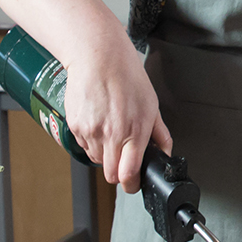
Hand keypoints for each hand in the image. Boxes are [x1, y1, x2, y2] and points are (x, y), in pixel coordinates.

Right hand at [61, 35, 171, 192]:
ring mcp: (91, 132)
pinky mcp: (75, 126)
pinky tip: (98, 122)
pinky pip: (83, 145)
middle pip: (111, 175)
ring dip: (105, 155)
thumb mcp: (151, 104)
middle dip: (118, 172)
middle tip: (123, 158)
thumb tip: (166, 151)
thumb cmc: (126, 75)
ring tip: (110, 131)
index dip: (131, 184)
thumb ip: (159, 133)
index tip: (134, 183)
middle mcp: (111, 135)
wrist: (98, 57)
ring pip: (97, 160)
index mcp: (134, 131)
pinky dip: (91, 141)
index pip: (128, 175)